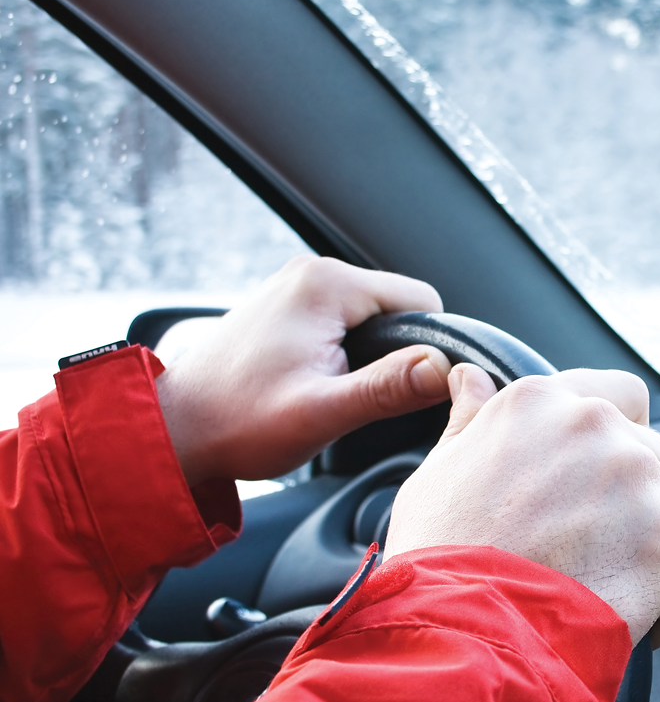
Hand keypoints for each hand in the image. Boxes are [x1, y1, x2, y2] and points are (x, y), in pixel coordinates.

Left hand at [157, 256, 451, 486]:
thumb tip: (445, 368)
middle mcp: (312, 273)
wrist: (173, 428)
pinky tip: (318, 384)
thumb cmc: (236, 422)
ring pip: (372, 317)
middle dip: (395, 355)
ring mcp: (297, 287)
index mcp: (327, 284)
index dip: (429, 349)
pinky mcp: (287, 307)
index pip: (423, 301)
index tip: (404, 389)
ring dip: (369, 357)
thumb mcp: (323, 412)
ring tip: (333, 394)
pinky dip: (346, 354)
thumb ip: (389, 388)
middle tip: (358, 398)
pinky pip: (344, 322)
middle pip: (398, 308)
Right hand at [385, 364, 659, 646]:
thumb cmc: (441, 559)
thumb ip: (471, 420)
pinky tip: (629, 621)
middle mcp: (598, 429)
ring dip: (658, 553)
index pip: (622, 395)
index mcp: (543, 404)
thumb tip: (472, 379)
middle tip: (599, 549)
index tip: (605, 478)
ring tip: (612, 589)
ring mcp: (639, 483)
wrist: (463, 632)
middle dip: (643, 504)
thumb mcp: (439, 474)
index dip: (623, 437)